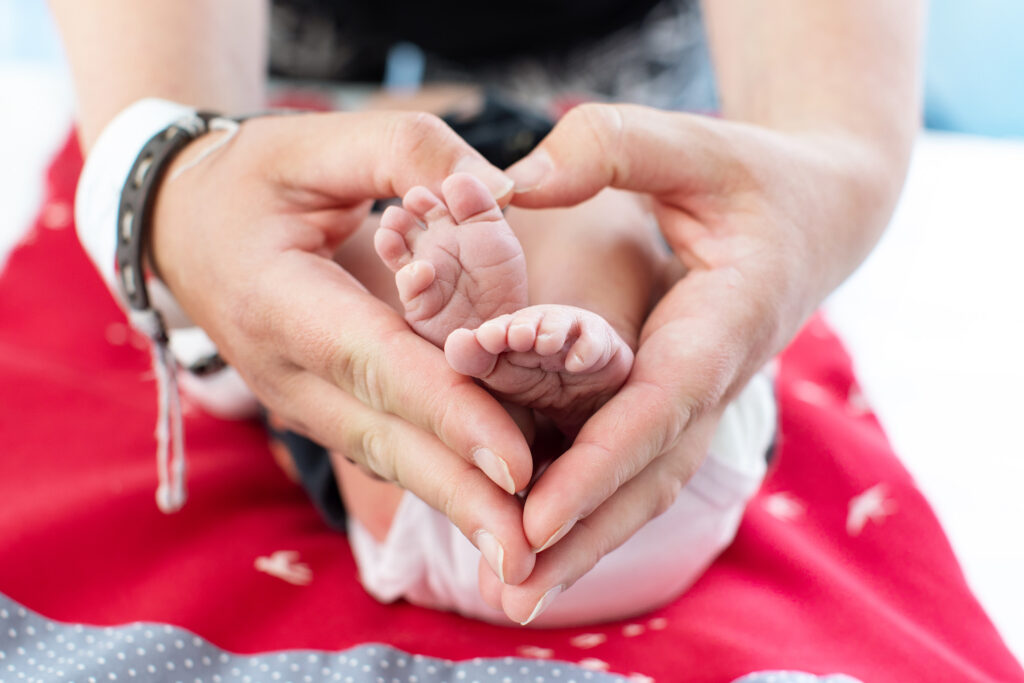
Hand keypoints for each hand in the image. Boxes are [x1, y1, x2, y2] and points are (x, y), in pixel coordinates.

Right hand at [151, 111, 537, 583]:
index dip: (448, 414)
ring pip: (390, 460)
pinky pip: (389, 450)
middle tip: (529, 559)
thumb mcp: (315, 141)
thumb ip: (408, 148)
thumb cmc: (249, 178)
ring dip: (456, 508)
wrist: (180, 226)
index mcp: (281, 302)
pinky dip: (440, 482)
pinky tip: (492, 515)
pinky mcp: (324, 410)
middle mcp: (289, 372)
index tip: (515, 467)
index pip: (378, 364)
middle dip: (462, 500)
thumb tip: (501, 187)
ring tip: (520, 560)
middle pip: (388, 442)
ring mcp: (303, 402)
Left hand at [483, 103, 901, 621]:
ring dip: (585, 544)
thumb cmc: (758, 176)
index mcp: (719, 325)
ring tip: (515, 597)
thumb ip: (612, 147)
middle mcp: (710, 379)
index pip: (655, 408)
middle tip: (510, 596)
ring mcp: (698, 399)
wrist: (823, 216)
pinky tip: (541, 543)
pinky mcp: (679, 402)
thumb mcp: (696, 143)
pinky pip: (636, 467)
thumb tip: (513, 183)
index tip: (537, 518)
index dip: (598, 466)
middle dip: (582, 538)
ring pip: (644, 487)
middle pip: (647, 477)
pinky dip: (593, 509)